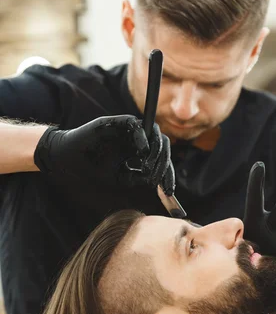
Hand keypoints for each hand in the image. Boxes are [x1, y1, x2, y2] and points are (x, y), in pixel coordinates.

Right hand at [34, 115, 174, 194]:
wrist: (69, 157)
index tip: (170, 191)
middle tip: (160, 180)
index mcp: (139, 153)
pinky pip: (138, 126)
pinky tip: (142, 153)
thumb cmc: (94, 169)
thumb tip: (157, 181)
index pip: (160, 161)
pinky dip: (143, 139)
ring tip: (149, 168)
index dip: (168, 175)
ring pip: (156, 136)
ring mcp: (131, 131)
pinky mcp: (120, 122)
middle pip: (162, 147)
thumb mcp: (120, 178)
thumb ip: (139, 179)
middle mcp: (138, 140)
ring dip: (157, 153)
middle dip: (164, 165)